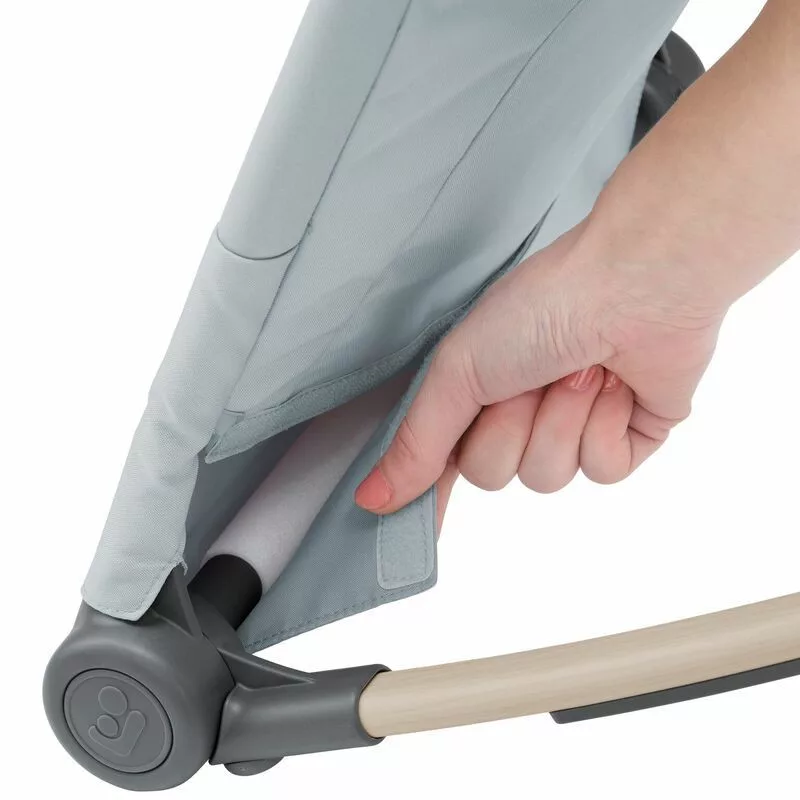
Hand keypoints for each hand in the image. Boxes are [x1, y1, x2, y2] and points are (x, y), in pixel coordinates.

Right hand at [354, 221, 725, 517]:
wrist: (634, 283)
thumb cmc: (542, 307)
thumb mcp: (458, 372)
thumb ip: (417, 442)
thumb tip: (374, 498)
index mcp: (477, 391)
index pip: (441, 460)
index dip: (426, 492)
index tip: (403, 524)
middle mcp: (522, 413)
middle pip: (492, 474)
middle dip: (509, 428)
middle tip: (528, 379)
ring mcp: (574, 427)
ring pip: (549, 477)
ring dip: (560, 422)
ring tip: (577, 372)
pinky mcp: (626, 437)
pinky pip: (603, 471)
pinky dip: (604, 427)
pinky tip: (615, 387)